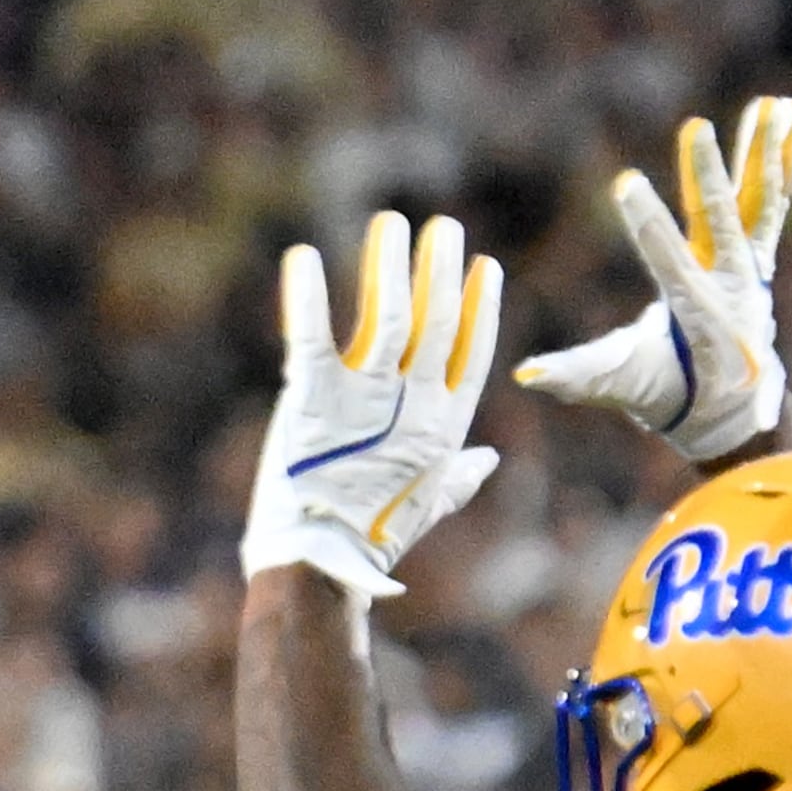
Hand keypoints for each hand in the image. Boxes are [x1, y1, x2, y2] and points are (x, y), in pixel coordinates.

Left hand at [244, 210, 503, 600]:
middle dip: (438, 269)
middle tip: (438, 227)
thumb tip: (488, 461)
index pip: (469, 353)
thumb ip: (458, 477)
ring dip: (389, 265)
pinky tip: (302, 257)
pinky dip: (306, 295)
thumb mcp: (426, 504)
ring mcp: (363, 400)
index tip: (480, 266)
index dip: (478, 306)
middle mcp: (412, 406)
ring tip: (391, 222)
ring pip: (387, 316)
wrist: (319, 567)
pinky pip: (310, 335)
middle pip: (435, 322)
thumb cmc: (370, 540)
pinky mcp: (311, 400)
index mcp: (443, 427)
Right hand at [512, 97, 791, 461]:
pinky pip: (773, 201)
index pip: (667, 260)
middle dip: (707, 176)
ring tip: (772, 106)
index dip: (646, 222)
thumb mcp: (620, 383)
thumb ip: (577, 376)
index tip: (623, 183)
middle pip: (719, 220)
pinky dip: (781, 157)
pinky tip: (789, 112)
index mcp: (694, 313)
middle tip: (695, 129)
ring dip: (764, 154)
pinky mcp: (759, 255)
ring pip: (760, 202)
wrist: (730, 409)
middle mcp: (731, 285)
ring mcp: (750, 267)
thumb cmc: (666, 393)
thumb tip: (525, 375)